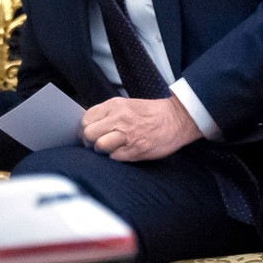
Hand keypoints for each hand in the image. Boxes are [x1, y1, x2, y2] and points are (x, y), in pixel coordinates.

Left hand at [81, 95, 201, 160]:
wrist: (176, 119)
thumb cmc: (150, 113)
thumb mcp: (125, 105)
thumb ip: (107, 114)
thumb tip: (88, 126)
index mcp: (115, 105)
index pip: (86, 119)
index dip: (85, 129)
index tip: (90, 133)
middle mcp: (119, 119)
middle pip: (89, 134)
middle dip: (90, 141)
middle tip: (97, 143)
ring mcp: (127, 135)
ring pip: (99, 146)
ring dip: (102, 150)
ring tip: (110, 148)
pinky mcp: (135, 150)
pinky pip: (114, 157)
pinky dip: (116, 157)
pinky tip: (123, 151)